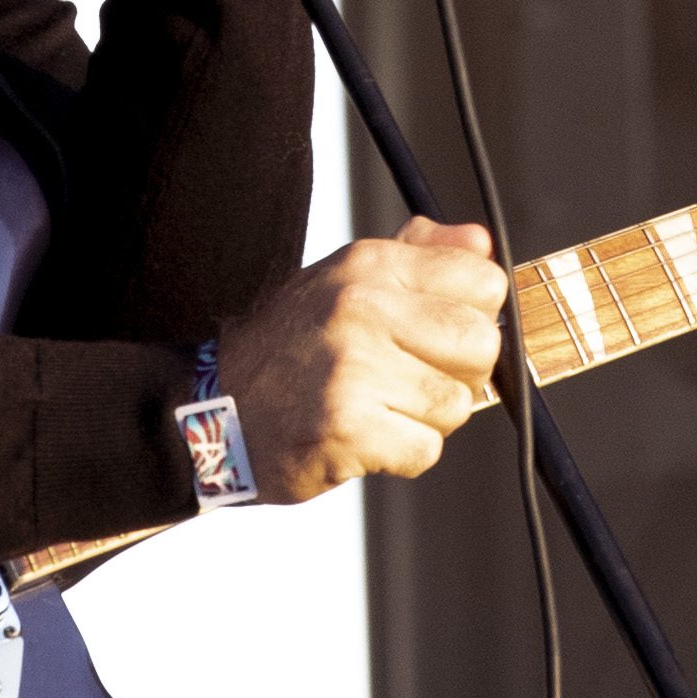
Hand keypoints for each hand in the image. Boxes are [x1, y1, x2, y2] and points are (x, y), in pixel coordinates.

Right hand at [211, 220, 506, 500]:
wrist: (212, 409)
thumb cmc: (288, 350)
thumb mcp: (343, 280)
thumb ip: (417, 256)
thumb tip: (481, 242)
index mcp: (369, 265)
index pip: (484, 282)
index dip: (473, 317)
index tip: (440, 336)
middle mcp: (361, 307)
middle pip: (482, 346)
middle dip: (459, 374)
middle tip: (411, 380)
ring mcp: (353, 368)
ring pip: (456, 405)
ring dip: (425, 420)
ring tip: (377, 409)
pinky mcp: (347, 428)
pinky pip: (424, 450)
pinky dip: (401, 455)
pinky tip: (363, 438)